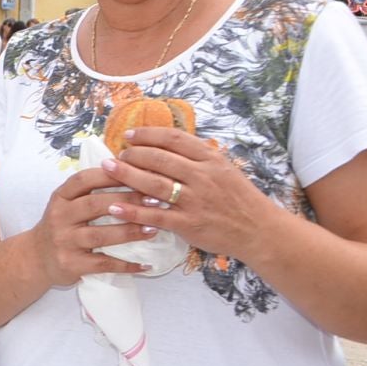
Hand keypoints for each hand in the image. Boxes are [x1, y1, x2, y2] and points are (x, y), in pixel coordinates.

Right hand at [30, 164, 156, 288]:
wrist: (36, 258)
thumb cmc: (61, 227)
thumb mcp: (67, 205)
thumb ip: (90, 192)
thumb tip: (132, 175)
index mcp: (60, 197)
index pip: (83, 180)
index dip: (110, 175)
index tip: (138, 173)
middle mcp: (59, 217)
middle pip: (94, 205)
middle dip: (127, 201)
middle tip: (154, 201)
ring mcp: (64, 241)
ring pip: (100, 235)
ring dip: (129, 232)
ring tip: (153, 229)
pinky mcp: (70, 264)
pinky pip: (102, 264)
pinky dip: (125, 265)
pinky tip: (145, 264)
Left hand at [103, 128, 278, 262]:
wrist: (259, 230)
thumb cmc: (239, 198)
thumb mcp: (225, 169)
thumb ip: (199, 156)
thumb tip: (167, 142)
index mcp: (211, 159)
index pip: (174, 138)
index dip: (148, 134)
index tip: (130, 134)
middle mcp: (202, 177)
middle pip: (159, 159)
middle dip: (132, 154)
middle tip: (117, 154)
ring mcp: (194, 201)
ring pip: (153, 184)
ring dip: (126, 175)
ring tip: (107, 168)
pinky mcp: (188, 224)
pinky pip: (154, 216)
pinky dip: (132, 211)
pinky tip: (114, 207)